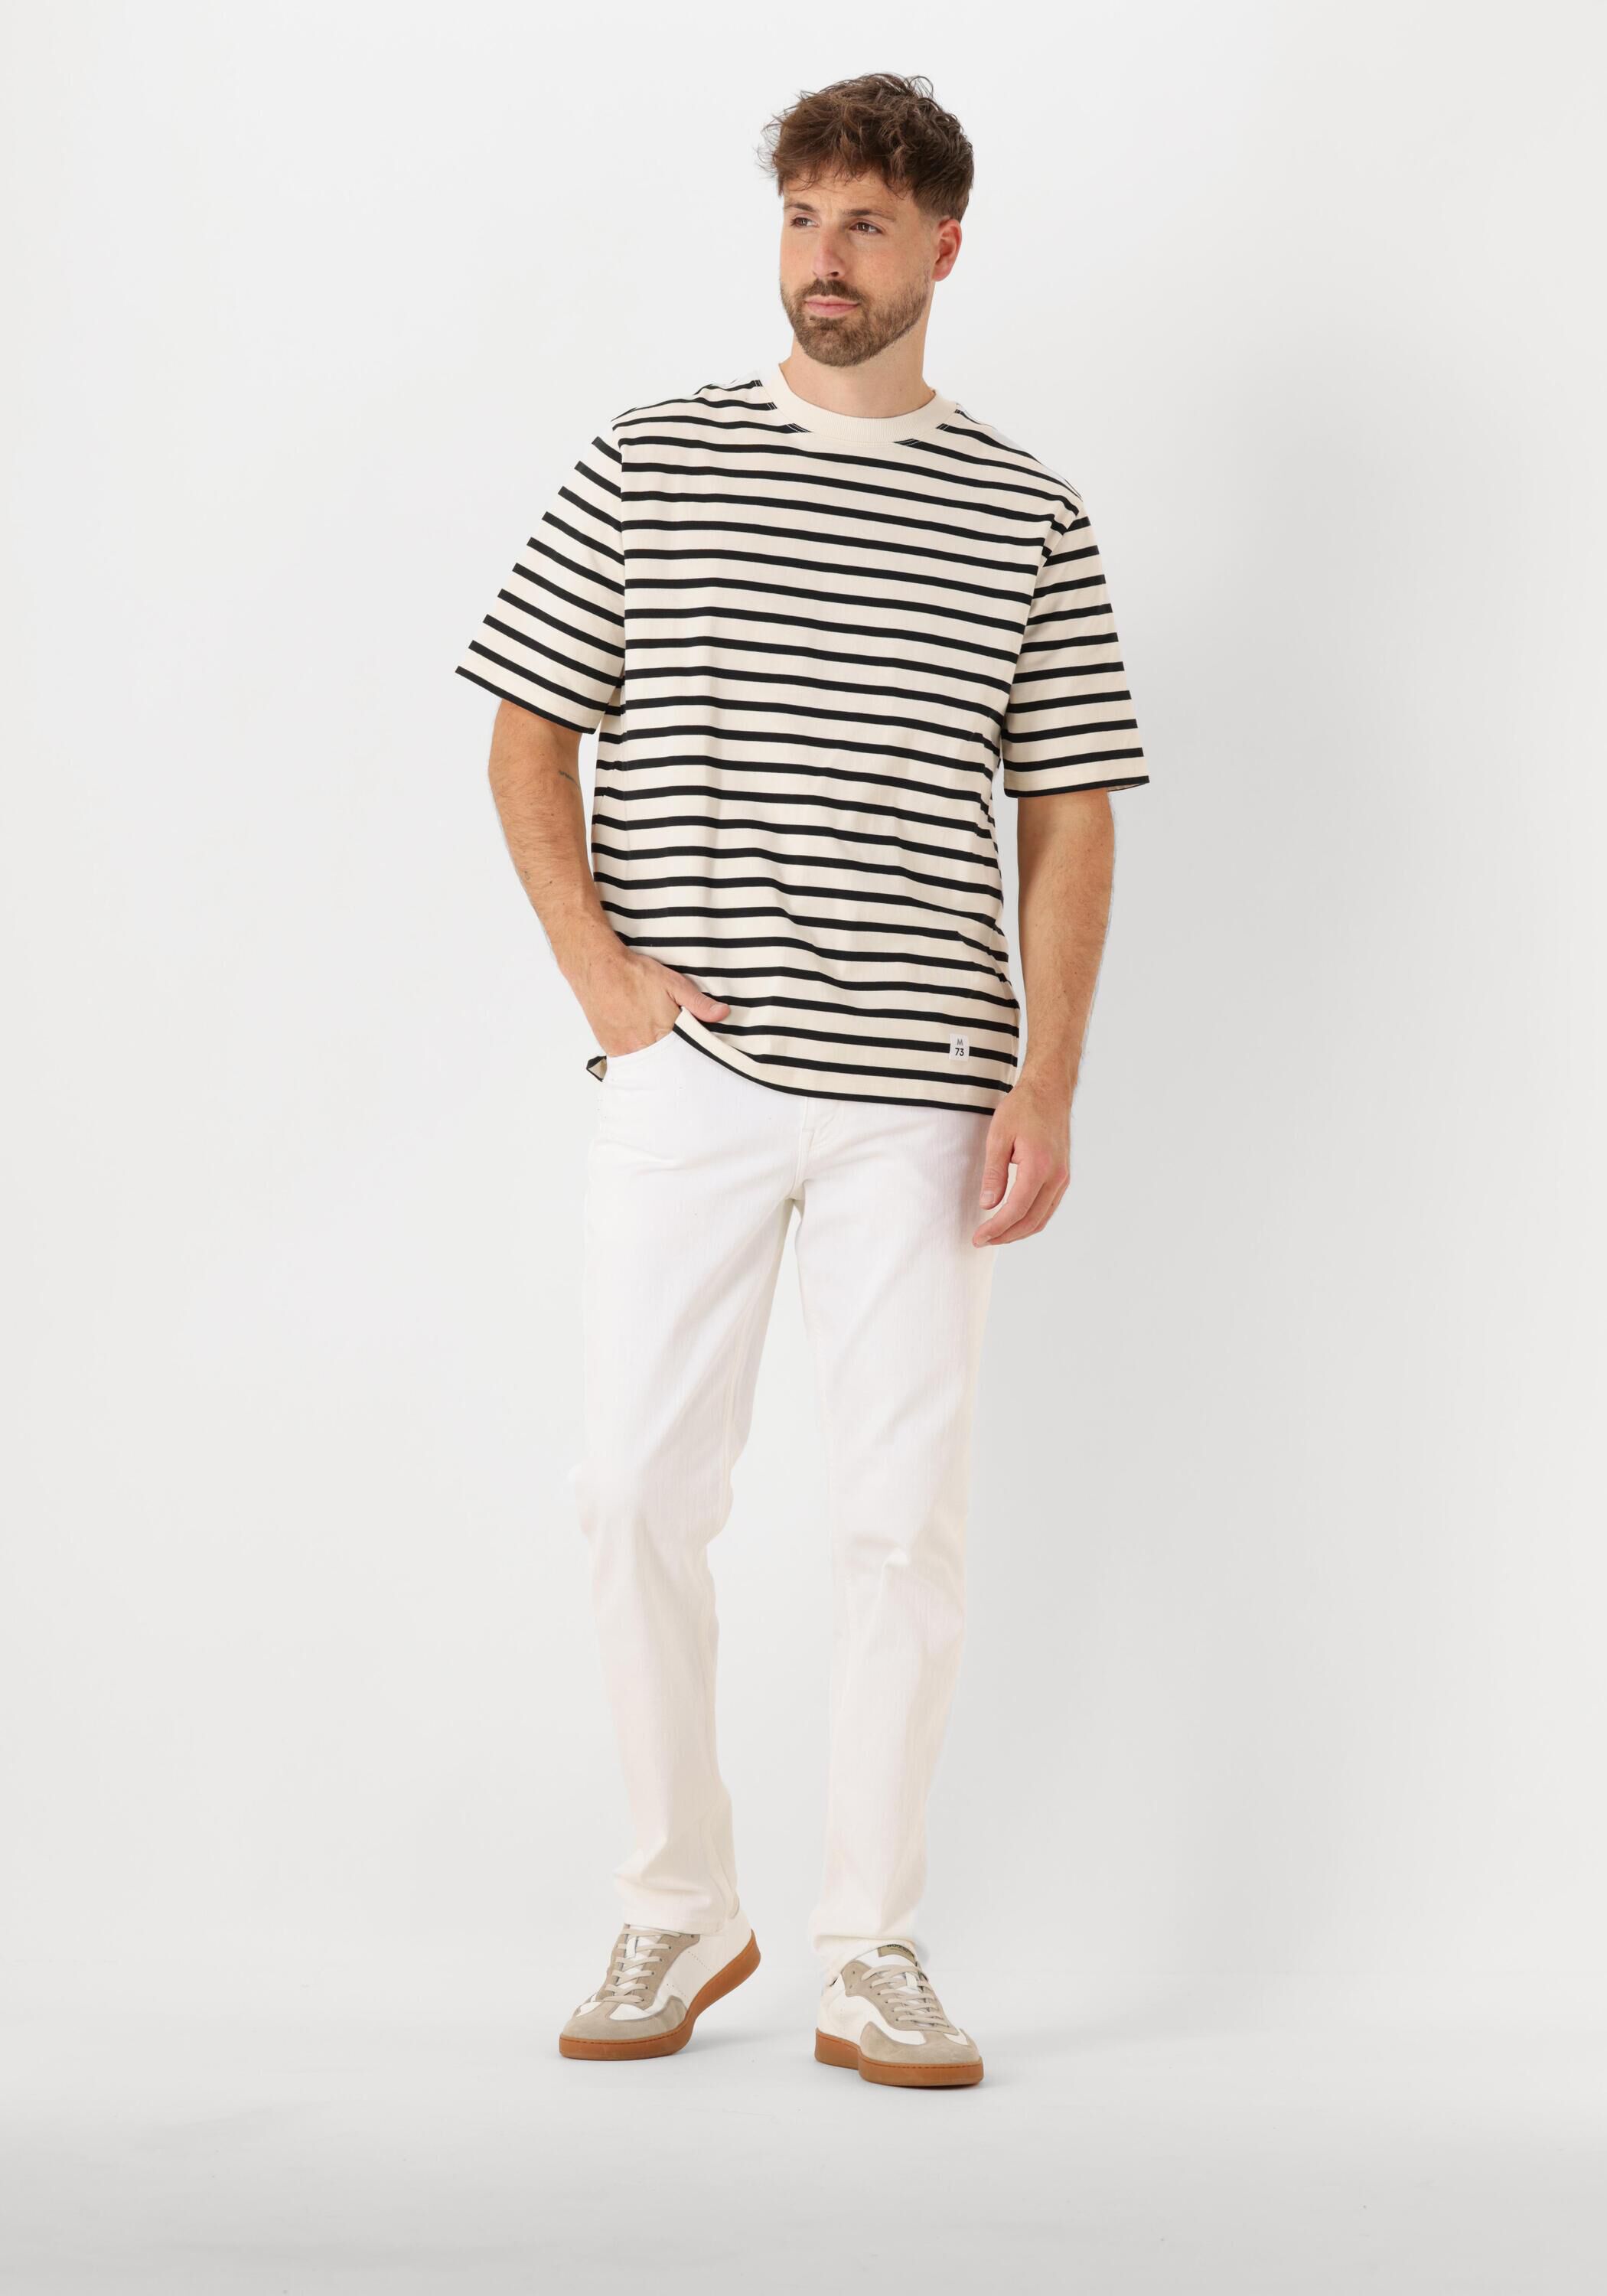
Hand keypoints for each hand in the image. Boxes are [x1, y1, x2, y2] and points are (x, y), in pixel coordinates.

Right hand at [581, 949, 731, 1056]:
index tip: (695, 1052)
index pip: (685, 1054)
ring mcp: (625, 1049)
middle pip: (666, 1062)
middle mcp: (644, 1046)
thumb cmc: (635, 975)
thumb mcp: (673, 983)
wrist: (598, 970)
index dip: (691, 1052)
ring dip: (654, 1057)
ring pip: (647, 1063)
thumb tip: (722, 1014)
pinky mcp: (611, 1048)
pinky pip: (629, 1060)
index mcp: (664, 1033)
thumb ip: (698, 1002)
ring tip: (656, 1045)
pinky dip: (637, 1055)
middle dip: (673, 1058)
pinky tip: (640, 1044)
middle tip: (674, 1048)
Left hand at [972, 1076, 1070, 1245]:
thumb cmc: (1023, 1108)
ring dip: (1018, 1231)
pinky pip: (1048, 1208)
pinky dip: (1031, 1220)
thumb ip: (993, 1173)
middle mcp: (1056, 1177)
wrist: (1050, 1090)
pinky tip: (1013, 1220)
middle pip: (1031, 1221)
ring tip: (995, 1235)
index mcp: (1039, 1167)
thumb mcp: (999, 1136)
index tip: (978, 1238)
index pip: (1016, 1210)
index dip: (996, 1228)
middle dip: (1005, 1236)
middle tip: (982, 1241)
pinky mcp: (1063, 1176)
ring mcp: (1063, 1178)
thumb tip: (987, 1205)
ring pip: (1042, 1218)